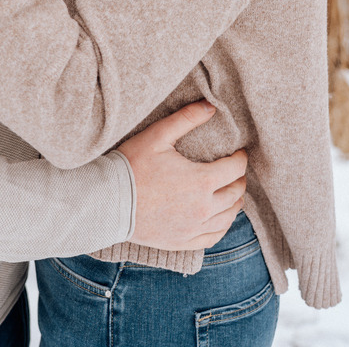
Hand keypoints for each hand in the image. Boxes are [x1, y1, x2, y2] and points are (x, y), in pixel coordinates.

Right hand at [119, 102, 246, 251]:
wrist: (108, 201)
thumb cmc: (132, 165)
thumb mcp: (158, 135)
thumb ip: (186, 118)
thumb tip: (211, 106)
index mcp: (201, 180)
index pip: (235, 169)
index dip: (241, 158)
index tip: (239, 153)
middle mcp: (203, 207)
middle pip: (235, 194)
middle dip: (239, 180)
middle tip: (236, 171)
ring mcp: (193, 228)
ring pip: (228, 218)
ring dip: (234, 203)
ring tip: (233, 193)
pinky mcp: (182, 241)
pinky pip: (212, 237)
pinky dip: (222, 226)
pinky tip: (221, 219)